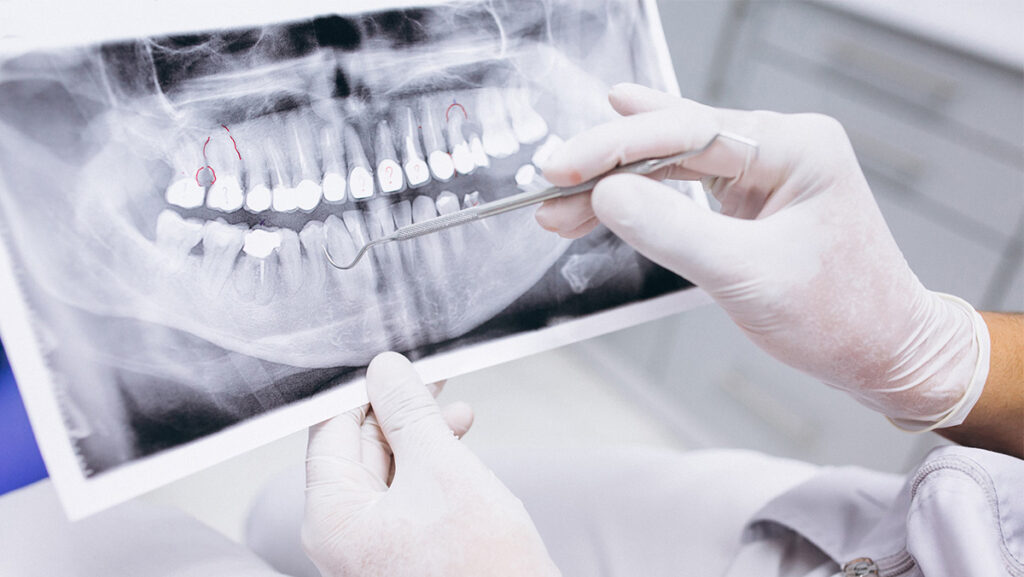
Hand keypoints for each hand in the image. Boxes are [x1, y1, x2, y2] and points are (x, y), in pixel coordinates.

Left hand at [302, 352, 559, 576]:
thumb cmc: (481, 567)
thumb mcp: (442, 469)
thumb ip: (409, 413)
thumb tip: (385, 369)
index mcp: (332, 518)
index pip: (330, 431)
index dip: (364, 390)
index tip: (395, 362)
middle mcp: (343, 535)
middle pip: (359, 449)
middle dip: (399, 410)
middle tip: (435, 379)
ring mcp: (373, 547)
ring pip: (388, 469)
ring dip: (422, 435)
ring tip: (460, 411)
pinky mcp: (404, 552)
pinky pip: (407, 495)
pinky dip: (431, 466)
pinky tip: (459, 444)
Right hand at [536, 83, 987, 428]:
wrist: (883, 352)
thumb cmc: (840, 316)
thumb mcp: (747, 276)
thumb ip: (672, 230)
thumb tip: (605, 196)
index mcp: (795, 147)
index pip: (687, 129)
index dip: (615, 146)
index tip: (562, 167)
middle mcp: (780, 146)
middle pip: (673, 138)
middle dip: (606, 164)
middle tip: (548, 187)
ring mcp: (765, 170)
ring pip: (671, 162)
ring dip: (614, 184)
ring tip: (558, 208)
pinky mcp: (750, 198)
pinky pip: (684, 184)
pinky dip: (640, 195)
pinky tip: (604, 182)